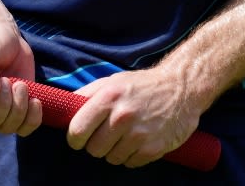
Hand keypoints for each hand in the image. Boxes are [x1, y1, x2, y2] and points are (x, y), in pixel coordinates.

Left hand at [66, 70, 202, 168]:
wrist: (180, 88)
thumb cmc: (141, 85)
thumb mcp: (111, 81)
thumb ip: (86, 95)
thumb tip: (64, 108)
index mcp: (108, 97)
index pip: (77, 130)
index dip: (75, 138)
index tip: (79, 138)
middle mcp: (122, 116)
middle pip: (93, 149)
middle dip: (95, 145)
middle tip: (105, 135)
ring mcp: (138, 134)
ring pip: (111, 158)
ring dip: (113, 151)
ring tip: (123, 136)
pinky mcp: (153, 148)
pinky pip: (130, 163)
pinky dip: (130, 156)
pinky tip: (137, 142)